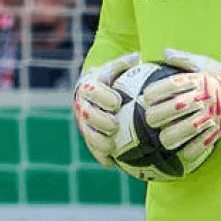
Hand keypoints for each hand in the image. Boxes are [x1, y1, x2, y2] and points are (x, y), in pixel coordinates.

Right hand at [73, 52, 139, 168]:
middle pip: (87, 116)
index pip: (92, 91)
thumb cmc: (110, 79)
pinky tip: (113, 164)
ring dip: (98, 142)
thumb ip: (124, 63)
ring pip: (88, 135)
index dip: (103, 97)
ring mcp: (84, 124)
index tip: (117, 101)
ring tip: (112, 146)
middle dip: (100, 121)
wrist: (94, 94)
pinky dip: (101, 158)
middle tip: (114, 124)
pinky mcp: (89, 138)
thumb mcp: (115, 68)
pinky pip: (93, 150)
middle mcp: (83, 106)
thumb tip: (138, 56)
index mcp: (88, 87)